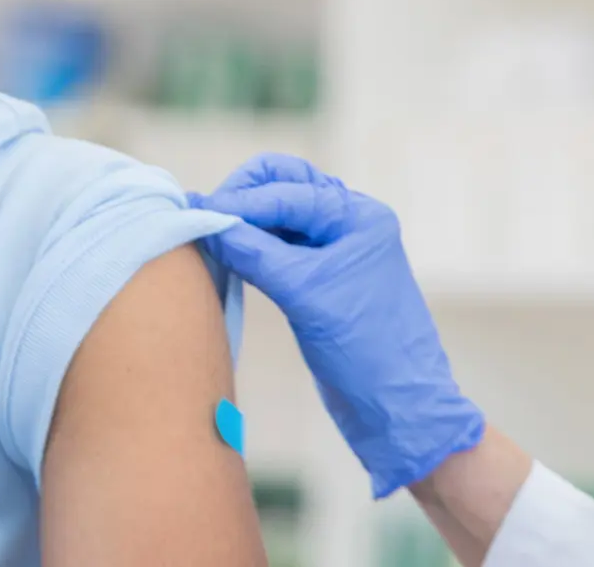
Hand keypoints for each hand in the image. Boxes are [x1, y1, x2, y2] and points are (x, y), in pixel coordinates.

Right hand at [192, 154, 484, 498]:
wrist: (396, 408)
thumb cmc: (364, 348)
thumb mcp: (305, 294)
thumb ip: (255, 253)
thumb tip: (207, 223)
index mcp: (358, 217)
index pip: (288, 191)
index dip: (240, 200)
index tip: (196, 211)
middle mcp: (349, 224)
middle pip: (286, 185)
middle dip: (244, 195)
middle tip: (207, 218)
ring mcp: (334, 250)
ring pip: (280, 214)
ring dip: (245, 219)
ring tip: (209, 233)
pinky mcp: (318, 279)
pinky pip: (278, 245)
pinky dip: (251, 244)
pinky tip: (226, 254)